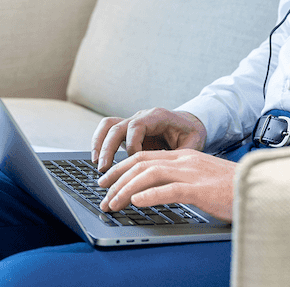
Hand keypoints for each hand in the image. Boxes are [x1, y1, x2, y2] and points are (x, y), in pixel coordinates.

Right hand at [91, 108, 206, 171]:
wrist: (190, 124)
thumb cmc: (192, 133)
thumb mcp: (193, 144)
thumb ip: (180, 156)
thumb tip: (168, 173)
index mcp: (158, 117)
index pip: (136, 126)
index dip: (132, 145)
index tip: (135, 163)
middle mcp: (142, 117)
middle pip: (118, 126)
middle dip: (108, 147)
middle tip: (104, 168)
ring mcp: (133, 122)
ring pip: (109, 125)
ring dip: (100, 143)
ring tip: (97, 164)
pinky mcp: (128, 131)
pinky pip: (109, 131)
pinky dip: (100, 143)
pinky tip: (98, 160)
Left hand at [97, 149, 235, 222]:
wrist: (259, 186)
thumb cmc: (231, 188)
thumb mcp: (201, 179)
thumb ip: (180, 180)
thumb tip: (154, 191)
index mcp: (184, 156)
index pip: (145, 157)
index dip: (122, 167)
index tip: (107, 179)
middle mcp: (185, 160)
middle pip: (142, 162)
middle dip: (117, 178)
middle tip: (102, 193)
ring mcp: (192, 173)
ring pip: (150, 174)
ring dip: (126, 189)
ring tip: (113, 203)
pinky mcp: (200, 189)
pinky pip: (170, 189)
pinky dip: (150, 194)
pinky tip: (137, 202)